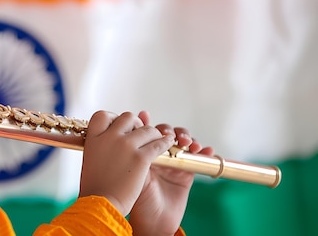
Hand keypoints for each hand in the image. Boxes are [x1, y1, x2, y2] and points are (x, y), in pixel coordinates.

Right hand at [78, 110, 175, 215]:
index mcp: (93, 137)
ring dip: (154, 133)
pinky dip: (165, 143)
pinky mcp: (140, 158)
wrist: (101, 205)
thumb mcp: (90, 159)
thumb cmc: (95, 187)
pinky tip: (169, 144)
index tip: (120, 126)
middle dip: (136, 124)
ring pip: (147, 129)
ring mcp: (125, 145)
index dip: (114, 119)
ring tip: (158, 138)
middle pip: (128, 117)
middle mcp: (109, 137)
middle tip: (140, 133)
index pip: (103, 115)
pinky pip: (158, 144)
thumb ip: (100, 145)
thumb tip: (108, 137)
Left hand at [129, 112, 213, 235]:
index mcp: (142, 154)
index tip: (151, 121)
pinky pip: (198, 159)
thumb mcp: (136, 177)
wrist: (154, 223)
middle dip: (174, 132)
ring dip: (190, 140)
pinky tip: (207, 151)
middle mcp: (158, 156)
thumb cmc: (140, 202)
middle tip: (178, 139)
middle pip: (168, 135)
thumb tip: (139, 136)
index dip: (152, 126)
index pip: (149, 133)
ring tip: (192, 145)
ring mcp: (173, 163)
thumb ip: (139, 157)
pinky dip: (205, 153)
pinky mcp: (187, 172)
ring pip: (184, 144)